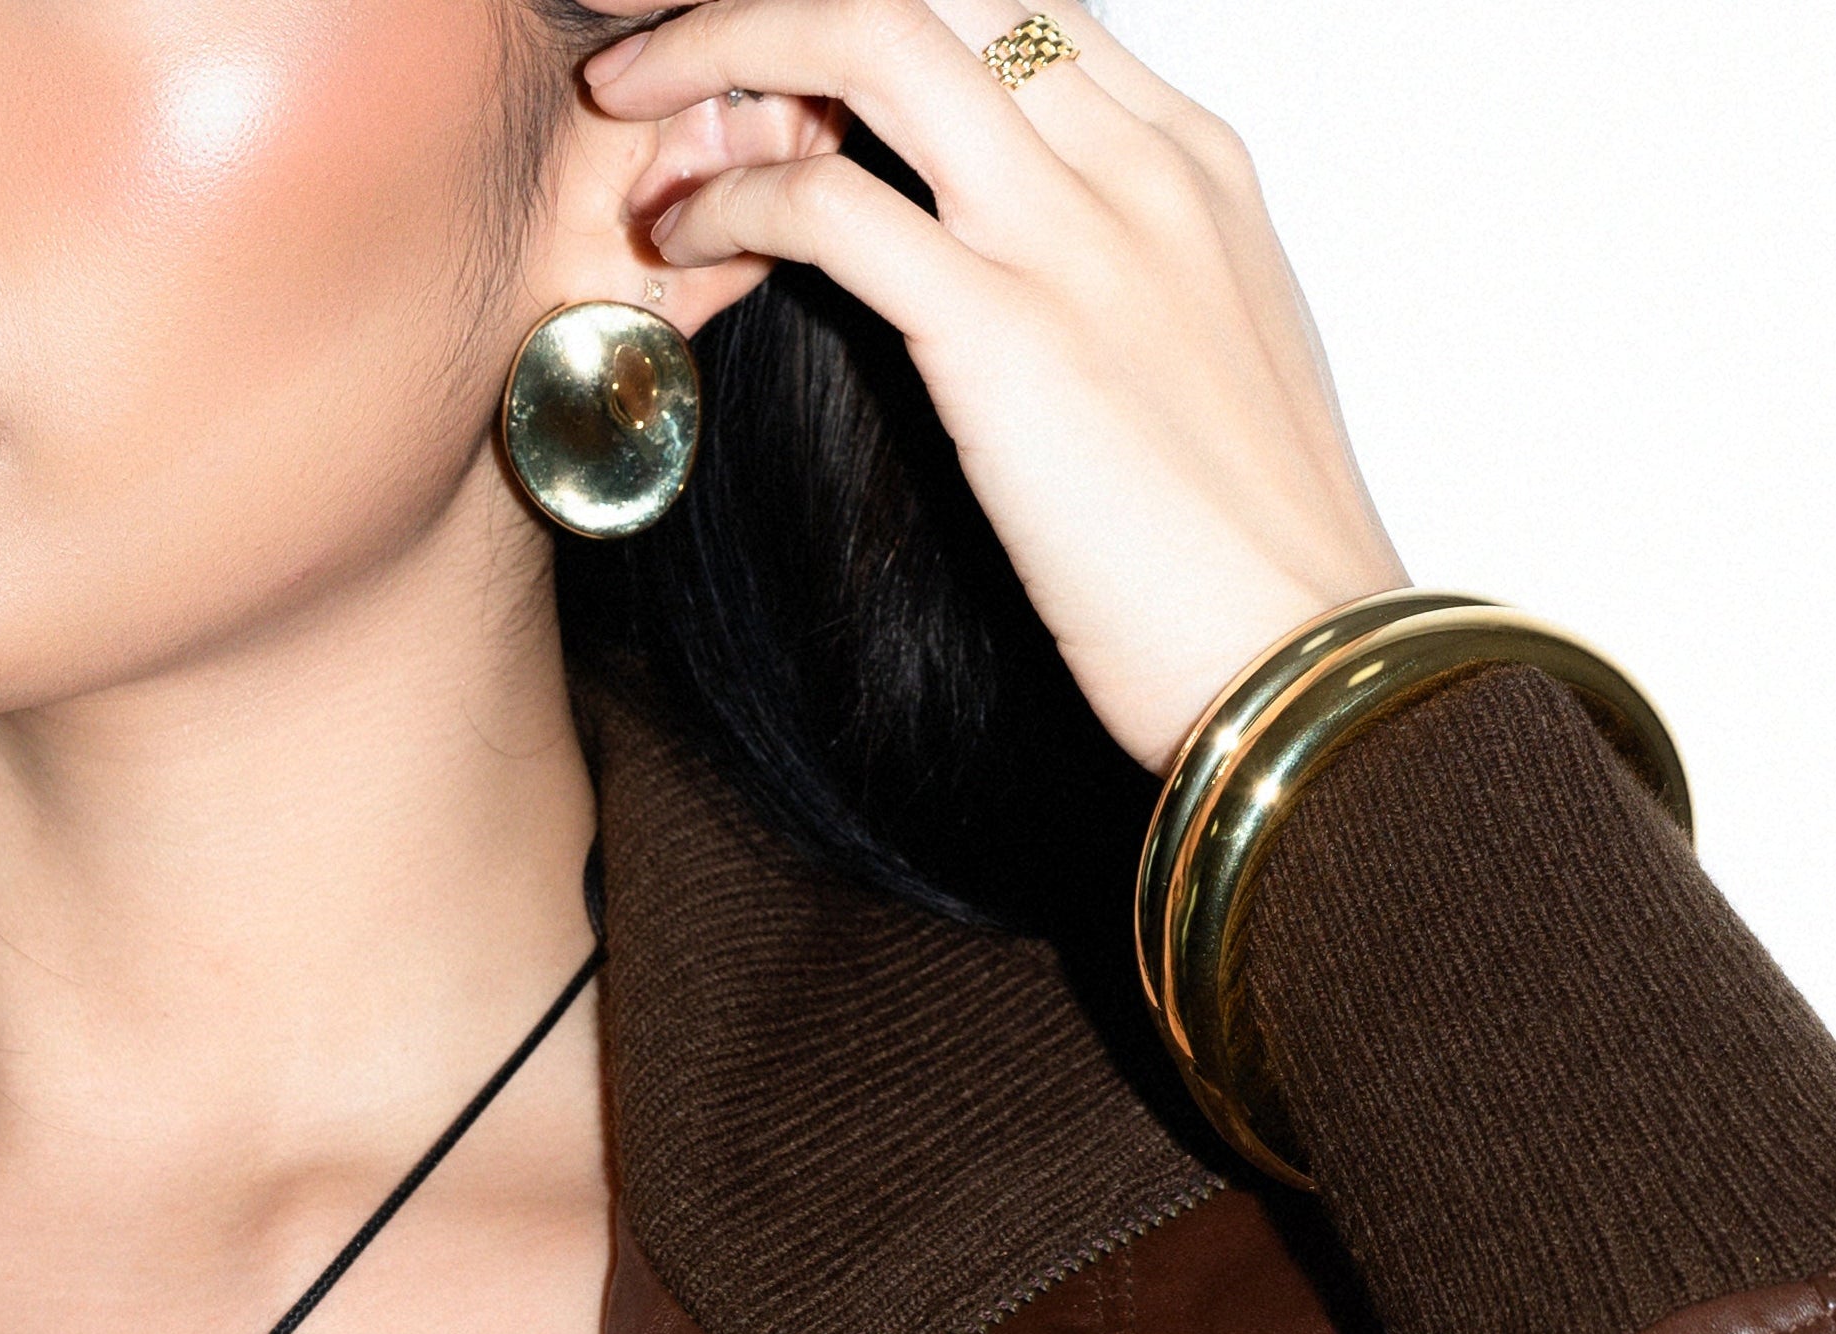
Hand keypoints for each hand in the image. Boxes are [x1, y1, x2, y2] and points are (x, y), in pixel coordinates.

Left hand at [583, 0, 1408, 772]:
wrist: (1306, 664)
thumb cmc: (1248, 551)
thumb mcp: (1204, 360)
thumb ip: (1122, 271)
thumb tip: (1021, 267)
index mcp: (1192, 163)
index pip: (1014, 2)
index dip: (876, 11)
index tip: (783, 55)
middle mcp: (1141, 165)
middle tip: (664, 48)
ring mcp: (1080, 239)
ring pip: (871, 37)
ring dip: (722, 44)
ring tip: (631, 109)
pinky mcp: (1010, 337)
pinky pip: (830, 209)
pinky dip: (731, 201)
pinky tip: (683, 241)